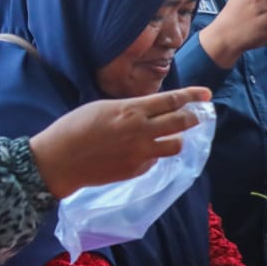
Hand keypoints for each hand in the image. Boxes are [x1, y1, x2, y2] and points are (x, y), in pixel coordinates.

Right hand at [28, 86, 210, 198]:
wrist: (60, 160)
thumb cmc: (75, 127)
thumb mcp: (104, 107)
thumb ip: (130, 109)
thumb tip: (147, 111)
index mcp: (133, 110)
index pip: (172, 100)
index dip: (192, 96)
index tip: (206, 95)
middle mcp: (142, 131)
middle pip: (180, 122)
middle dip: (194, 117)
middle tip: (199, 116)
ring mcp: (141, 153)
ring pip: (175, 145)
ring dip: (177, 139)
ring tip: (173, 136)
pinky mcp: (136, 170)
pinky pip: (155, 160)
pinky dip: (154, 155)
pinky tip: (144, 152)